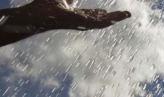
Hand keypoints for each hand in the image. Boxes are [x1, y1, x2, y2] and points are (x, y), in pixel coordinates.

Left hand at [1, 0, 129, 33]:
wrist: (36, 15)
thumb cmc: (44, 7)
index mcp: (76, 15)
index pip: (93, 15)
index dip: (102, 13)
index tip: (110, 12)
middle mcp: (81, 21)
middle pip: (101, 19)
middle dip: (114, 17)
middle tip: (127, 14)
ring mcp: (82, 23)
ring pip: (103, 22)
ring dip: (116, 18)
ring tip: (127, 14)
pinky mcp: (82, 23)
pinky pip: (98, 23)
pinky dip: (109, 20)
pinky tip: (116, 17)